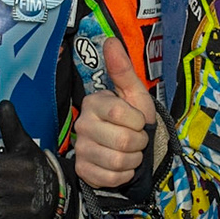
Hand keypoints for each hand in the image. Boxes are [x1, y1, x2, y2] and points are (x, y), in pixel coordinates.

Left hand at [0, 100, 64, 218]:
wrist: (58, 200)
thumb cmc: (36, 170)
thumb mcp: (25, 147)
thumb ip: (11, 127)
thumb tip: (3, 103)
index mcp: (17, 166)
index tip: (0, 168)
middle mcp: (16, 188)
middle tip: (6, 183)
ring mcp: (14, 209)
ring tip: (10, 198)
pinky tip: (10, 212)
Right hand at [73, 38, 156, 188]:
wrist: (137, 151)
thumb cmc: (136, 121)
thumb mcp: (135, 94)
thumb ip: (123, 69)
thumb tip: (111, 40)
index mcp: (94, 103)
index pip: (120, 114)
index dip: (138, 122)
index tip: (139, 122)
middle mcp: (82, 125)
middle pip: (122, 141)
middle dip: (139, 143)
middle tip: (137, 140)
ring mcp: (80, 149)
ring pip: (117, 162)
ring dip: (133, 160)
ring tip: (131, 153)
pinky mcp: (82, 171)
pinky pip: (110, 178)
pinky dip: (124, 175)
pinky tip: (122, 167)